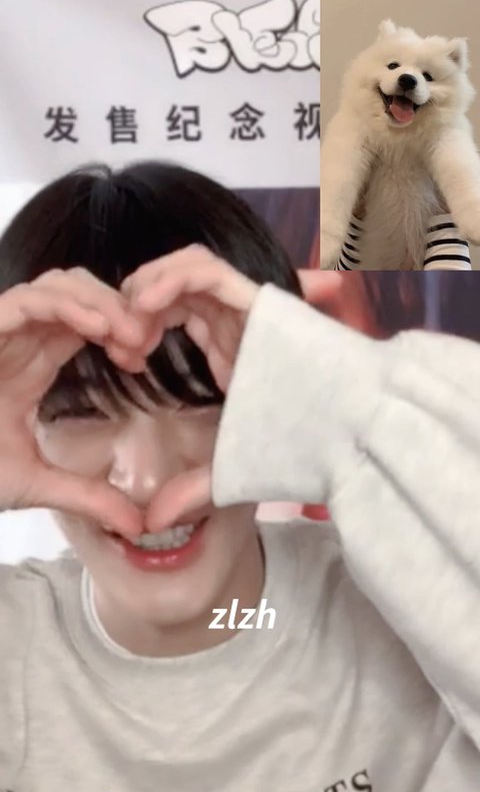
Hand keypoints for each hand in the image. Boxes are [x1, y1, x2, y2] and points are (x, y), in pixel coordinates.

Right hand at [0, 268, 154, 535]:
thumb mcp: (35, 484)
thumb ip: (87, 496)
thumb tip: (137, 524)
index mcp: (29, 364)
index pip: (83, 324)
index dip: (119, 328)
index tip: (143, 354)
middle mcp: (16, 340)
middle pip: (76, 292)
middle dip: (117, 305)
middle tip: (145, 336)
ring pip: (56, 285)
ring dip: (99, 300)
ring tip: (129, 331)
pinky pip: (26, 300)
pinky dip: (67, 305)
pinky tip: (99, 327)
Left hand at [121, 249, 344, 530]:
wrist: (349, 440)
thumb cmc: (300, 451)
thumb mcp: (230, 469)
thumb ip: (191, 489)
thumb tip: (151, 524)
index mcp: (229, 348)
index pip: (175, 313)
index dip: (141, 328)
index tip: (125, 362)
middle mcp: (236, 322)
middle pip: (174, 286)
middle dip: (138, 305)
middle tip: (121, 340)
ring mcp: (248, 308)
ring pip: (185, 267)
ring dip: (148, 286)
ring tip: (131, 319)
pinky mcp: (258, 300)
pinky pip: (204, 269)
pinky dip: (169, 278)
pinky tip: (146, 305)